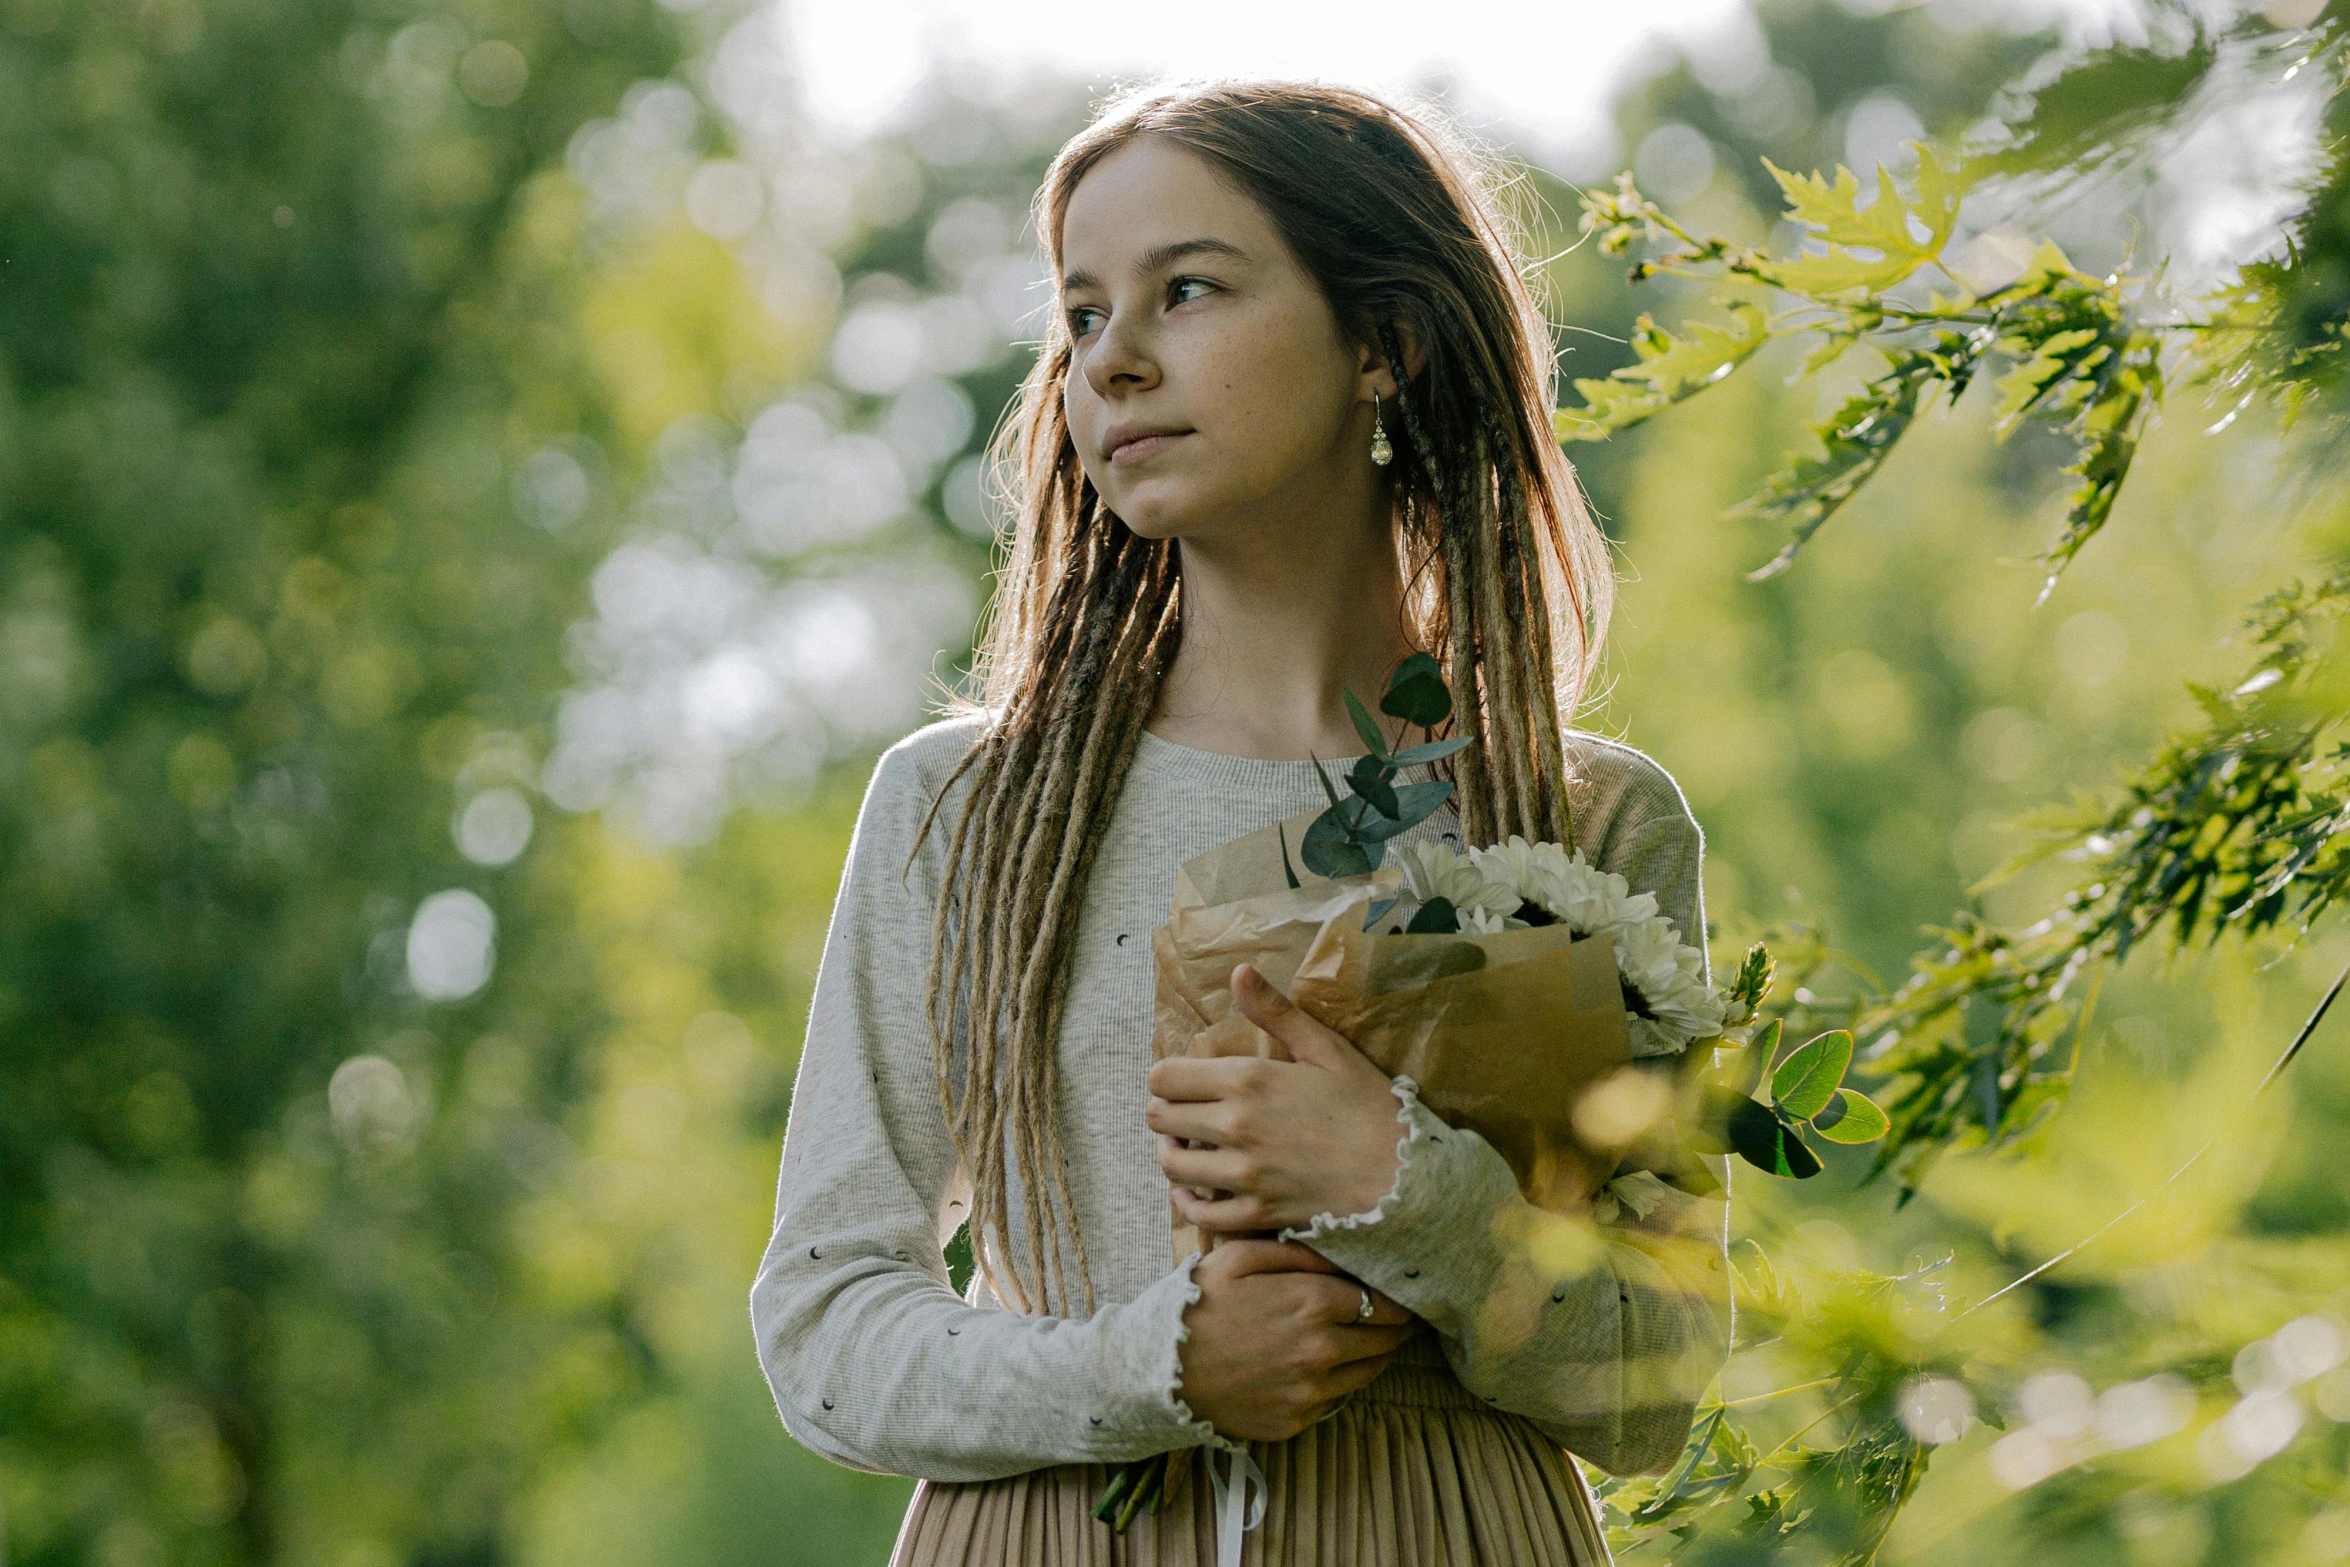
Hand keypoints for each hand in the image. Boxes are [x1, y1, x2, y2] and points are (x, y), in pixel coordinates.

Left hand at [1147, 962, 1403, 1234]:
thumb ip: (1276, 1012)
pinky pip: (1200, 1215)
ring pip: (1172, 1166)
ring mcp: (1244, 1174)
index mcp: (1247, 1079)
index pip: (1164, 1077)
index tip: (1185, 1083)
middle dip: (1167, 1113)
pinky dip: (1189, 1204)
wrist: (1405, 1174)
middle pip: (1159, 1119)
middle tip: (1187, 1114)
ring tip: (1189, 1149)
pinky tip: (1196, 1193)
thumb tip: (1238, 972)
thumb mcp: (1326, 1049)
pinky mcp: (1257, 1213)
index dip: (1168, 1078)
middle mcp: (1235, 1126)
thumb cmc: (1368, 1105)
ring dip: (1174, 1155)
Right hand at [1174, 1239, 1418, 1441]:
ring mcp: (1310, 1393)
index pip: (1383, 1302)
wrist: (1156, 1370)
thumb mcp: (1241, 1257)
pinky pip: (1334, 1401)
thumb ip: (1299, 1252)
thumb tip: (1344, 1255)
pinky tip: (1321, 1367)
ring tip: (1368, 1340)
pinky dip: (1336, 1383)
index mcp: (1312, 1303)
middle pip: (1385, 1341)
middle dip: (1395, 1327)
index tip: (1405, 1293)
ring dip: (1374, 1356)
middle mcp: (1321, 1352)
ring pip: (1366, 1373)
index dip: (1398, 1298)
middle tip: (1400, 1318)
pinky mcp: (1295, 1422)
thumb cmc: (1197, 1303)